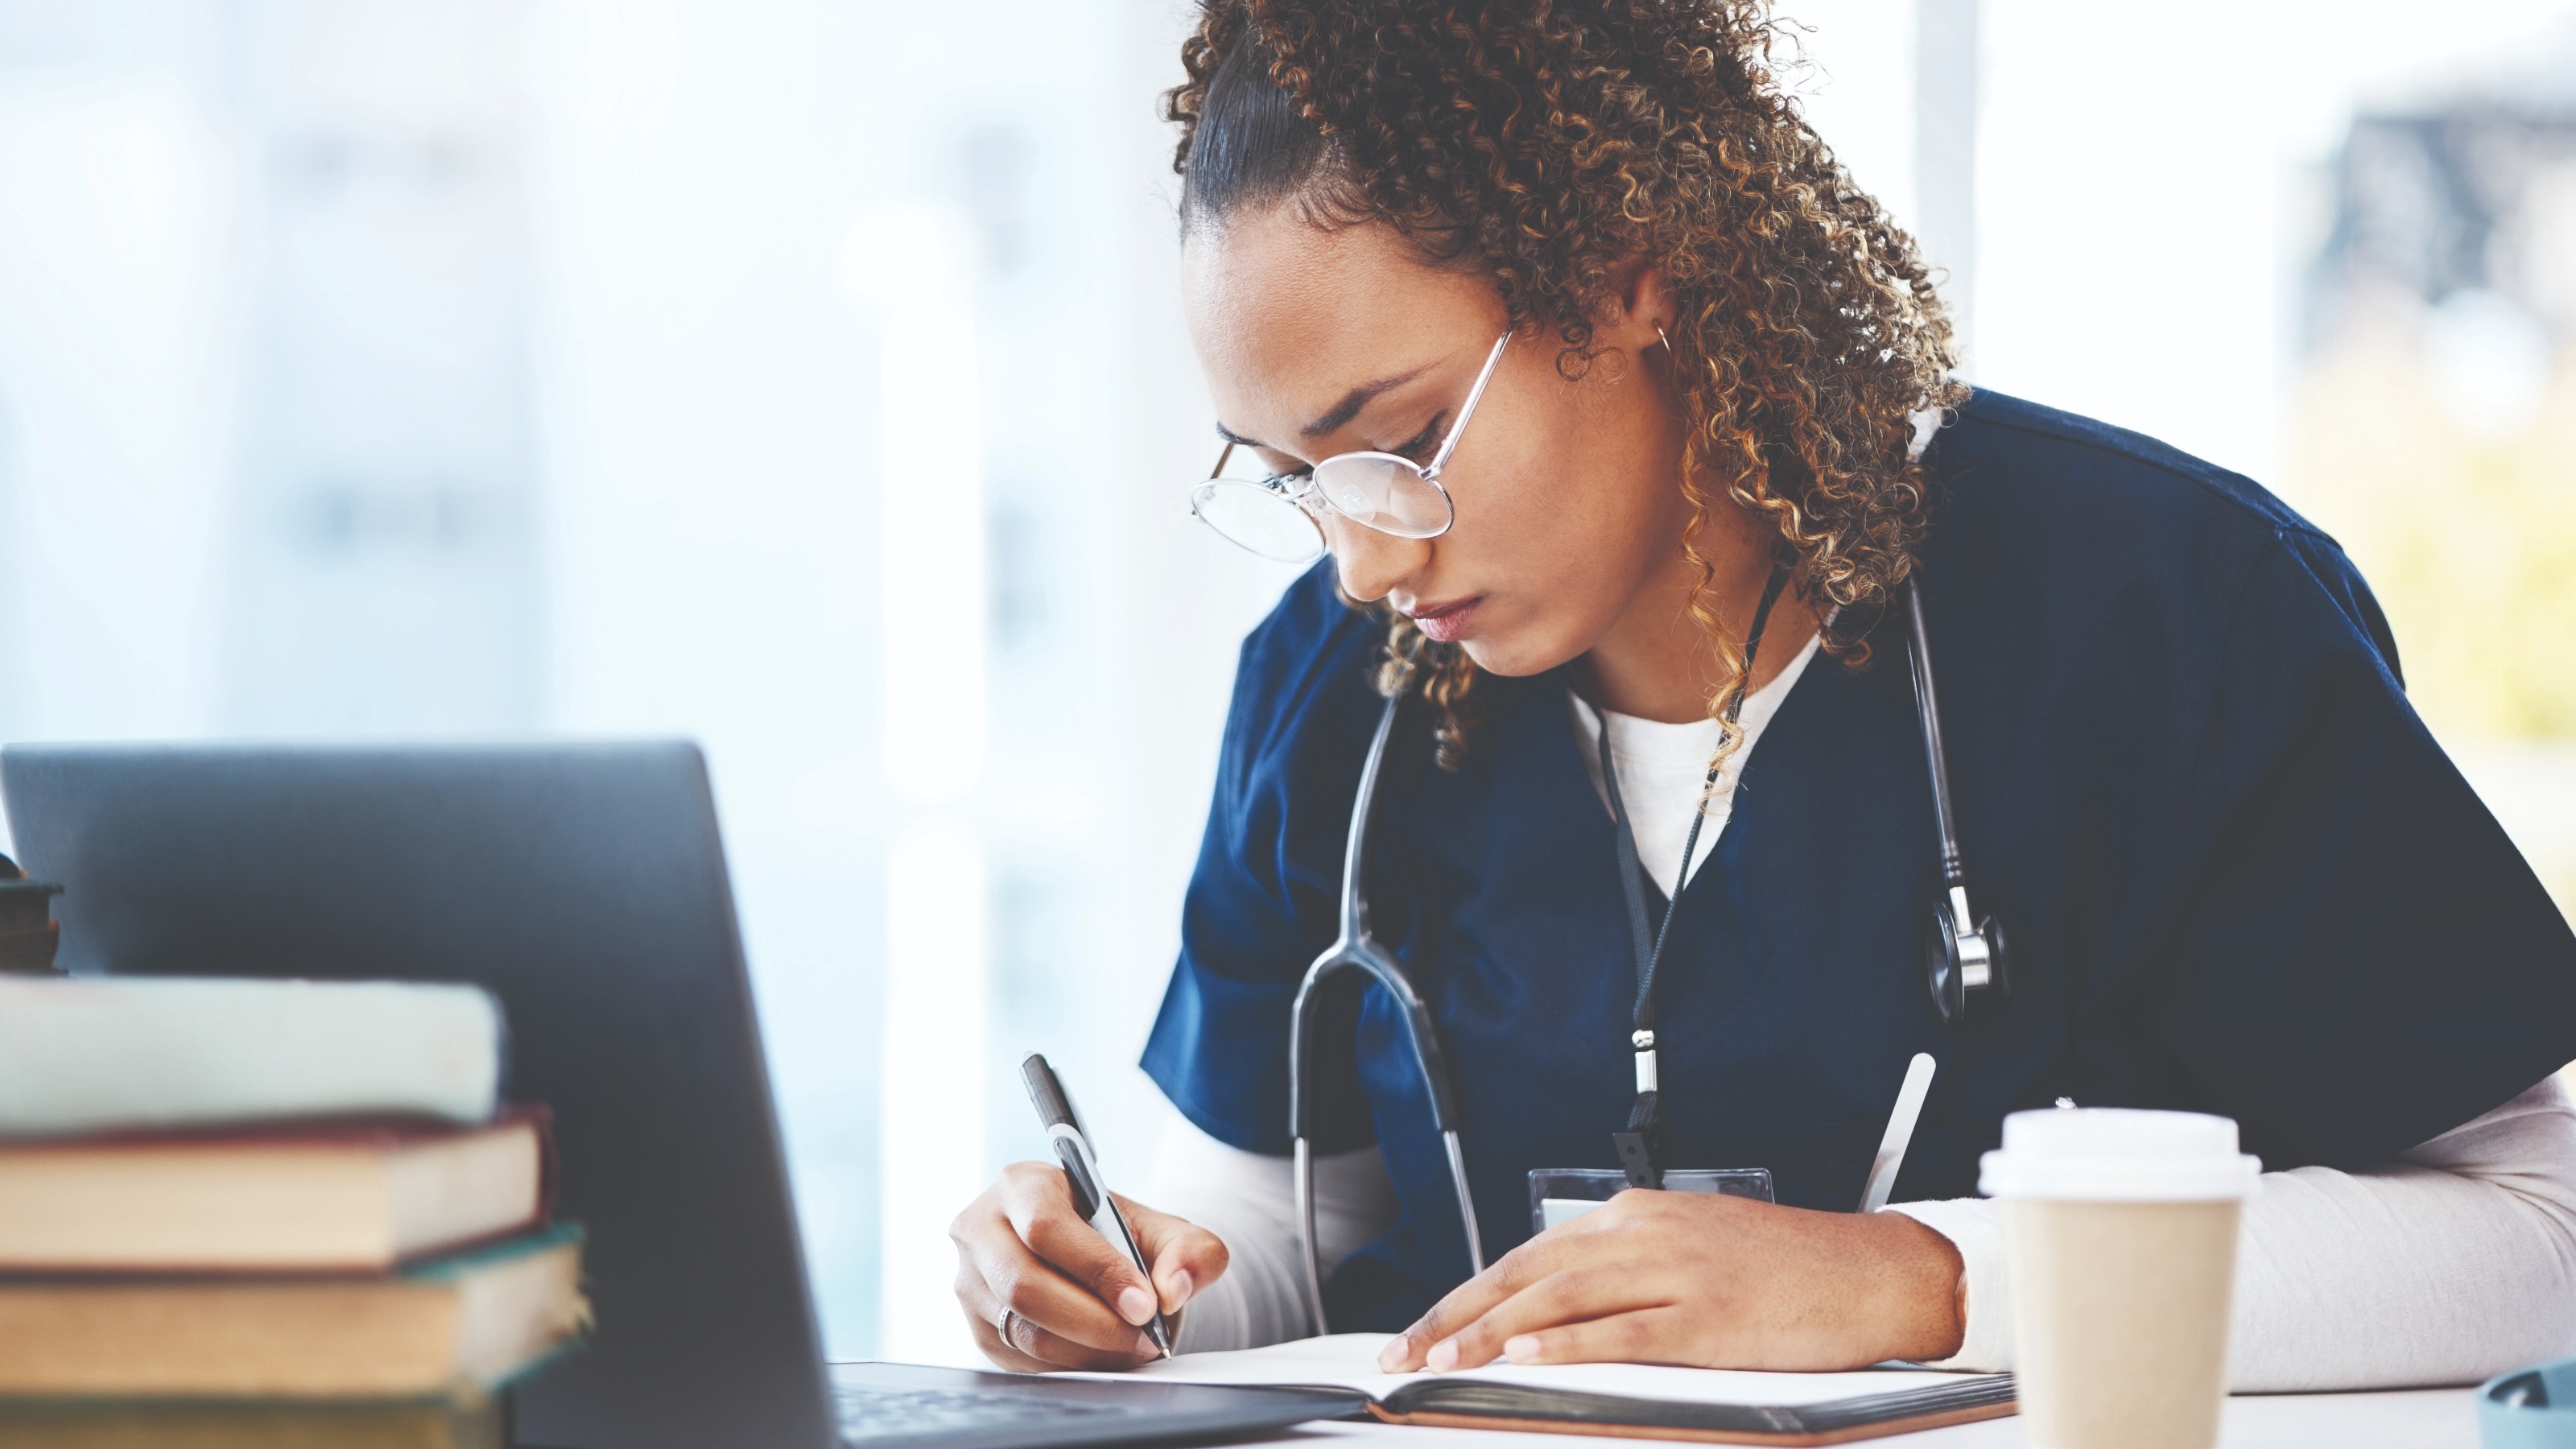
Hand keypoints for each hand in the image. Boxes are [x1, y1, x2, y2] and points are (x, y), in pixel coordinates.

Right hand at [951, 1160, 1228, 1370]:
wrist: (1095, 1267)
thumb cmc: (1123, 1241)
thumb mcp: (1166, 1232)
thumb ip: (1190, 1251)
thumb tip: (1172, 1290)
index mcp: (1023, 1184)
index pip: (1046, 1227)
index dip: (1097, 1270)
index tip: (1145, 1304)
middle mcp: (981, 1229)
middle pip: (1024, 1285)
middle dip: (1093, 1321)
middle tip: (1142, 1338)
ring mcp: (971, 1282)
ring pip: (1022, 1329)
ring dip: (1085, 1350)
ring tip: (1131, 1348)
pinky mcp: (979, 1328)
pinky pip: (1020, 1360)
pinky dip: (1069, 1366)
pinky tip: (1101, 1355)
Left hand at [1374, 1190, 1962, 1373]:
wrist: (1874, 1271)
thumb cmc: (1787, 1269)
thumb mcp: (1690, 1250)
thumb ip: (1624, 1271)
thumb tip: (1554, 1311)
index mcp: (1635, 1215)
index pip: (1526, 1256)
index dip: (1465, 1295)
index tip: (1421, 1329)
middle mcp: (1645, 1232)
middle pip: (1527, 1273)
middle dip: (1457, 1315)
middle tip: (1405, 1351)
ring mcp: (1676, 1271)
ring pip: (1560, 1299)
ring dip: (1492, 1331)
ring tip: (1443, 1360)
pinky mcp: (1708, 1315)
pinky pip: (1624, 1331)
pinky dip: (1568, 1344)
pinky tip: (1526, 1357)